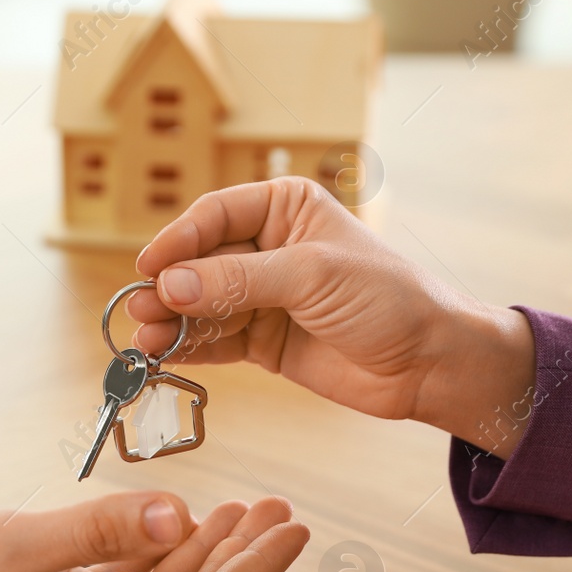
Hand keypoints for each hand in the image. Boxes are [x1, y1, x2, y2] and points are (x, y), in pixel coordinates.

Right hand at [0, 490, 307, 571]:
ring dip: (201, 554)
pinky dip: (152, 560)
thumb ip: (98, 529)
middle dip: (244, 557)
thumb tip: (174, 513)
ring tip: (233, 512)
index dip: (261, 567)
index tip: (296, 528)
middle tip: (277, 512)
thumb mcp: (17, 546)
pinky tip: (156, 531)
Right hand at [128, 177, 534, 449]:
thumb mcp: (311, 276)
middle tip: (141, 311)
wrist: (430, 363)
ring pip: (200, 303)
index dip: (178, 240)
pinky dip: (187, 347)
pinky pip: (213, 339)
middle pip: (199, 261)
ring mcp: (263, 296)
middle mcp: (268, 247)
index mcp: (284, 208)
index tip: (149, 268)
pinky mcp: (262, 341)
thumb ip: (238, 281)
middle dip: (169, 287)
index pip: (215, 214)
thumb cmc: (388, 299)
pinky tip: (163, 355)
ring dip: (171, 321)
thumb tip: (172, 286)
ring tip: (144, 340)